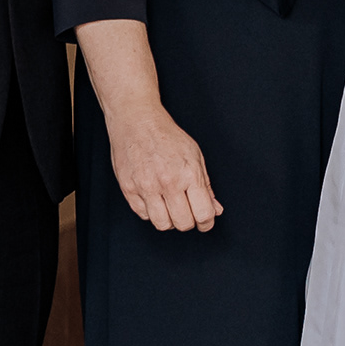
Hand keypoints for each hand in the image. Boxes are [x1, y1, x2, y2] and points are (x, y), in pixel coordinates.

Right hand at [104, 99, 221, 233]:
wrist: (137, 121)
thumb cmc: (167, 136)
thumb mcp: (195, 156)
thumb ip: (206, 186)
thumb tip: (215, 209)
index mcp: (188, 174)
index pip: (203, 213)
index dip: (207, 222)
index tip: (205, 222)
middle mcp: (167, 182)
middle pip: (183, 223)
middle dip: (189, 222)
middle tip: (189, 213)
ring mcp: (146, 187)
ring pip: (162, 224)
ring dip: (170, 221)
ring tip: (171, 208)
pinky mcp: (129, 189)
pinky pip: (143, 215)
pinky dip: (152, 212)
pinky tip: (156, 200)